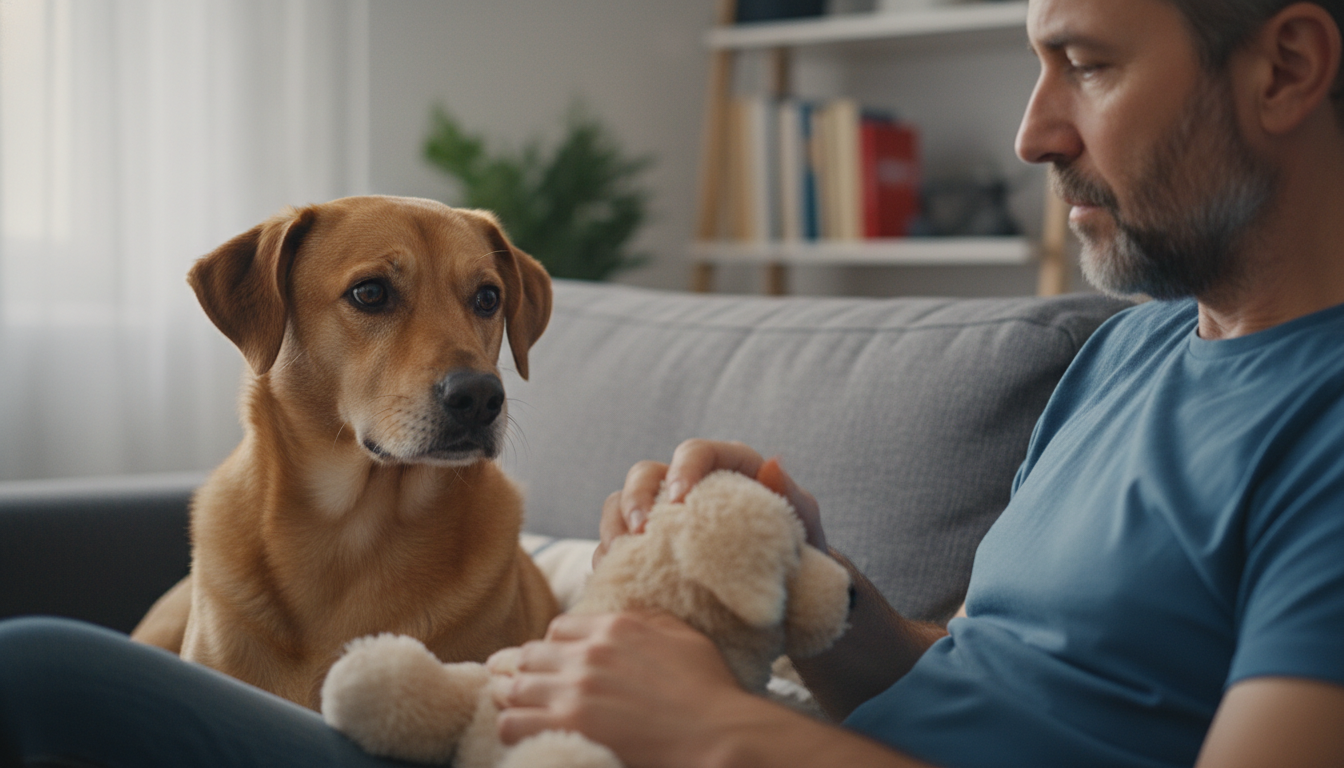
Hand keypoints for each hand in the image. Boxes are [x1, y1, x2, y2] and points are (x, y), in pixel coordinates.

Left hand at [493, 611, 749, 766]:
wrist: (718, 733)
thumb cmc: (709, 689)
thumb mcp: (681, 635)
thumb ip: (644, 619)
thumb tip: (620, 616)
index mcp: (614, 627)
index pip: (558, 628)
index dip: (556, 648)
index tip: (562, 666)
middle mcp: (589, 653)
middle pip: (532, 655)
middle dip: (533, 672)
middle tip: (536, 689)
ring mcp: (576, 691)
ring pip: (516, 687)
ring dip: (517, 698)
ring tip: (522, 710)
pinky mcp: (570, 726)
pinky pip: (513, 722)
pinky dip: (513, 726)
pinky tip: (525, 732)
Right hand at [594, 439, 827, 567]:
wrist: (787, 598)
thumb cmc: (798, 553)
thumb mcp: (804, 526)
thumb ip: (791, 496)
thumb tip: (774, 463)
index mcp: (726, 469)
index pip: (696, 451)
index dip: (683, 468)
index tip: (679, 499)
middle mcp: (687, 486)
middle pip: (645, 474)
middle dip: (634, 498)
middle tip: (640, 531)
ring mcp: (662, 517)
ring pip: (619, 506)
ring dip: (613, 528)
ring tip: (620, 557)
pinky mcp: (647, 550)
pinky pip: (613, 547)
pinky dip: (608, 560)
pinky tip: (614, 579)